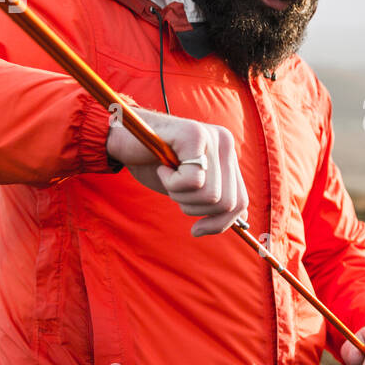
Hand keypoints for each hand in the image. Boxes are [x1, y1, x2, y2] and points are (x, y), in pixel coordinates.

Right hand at [106, 106, 248, 236]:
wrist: (120, 139)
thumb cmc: (153, 163)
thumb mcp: (189, 187)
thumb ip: (215, 198)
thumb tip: (243, 223)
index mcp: (227, 155)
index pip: (241, 201)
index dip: (221, 223)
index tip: (197, 229)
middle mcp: (225, 143)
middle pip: (228, 203)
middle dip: (196, 209)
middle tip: (174, 191)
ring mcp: (211, 136)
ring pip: (211, 195)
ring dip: (181, 196)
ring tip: (168, 177)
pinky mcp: (194, 134)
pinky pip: (193, 180)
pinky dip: (172, 183)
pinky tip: (163, 167)